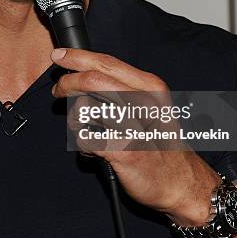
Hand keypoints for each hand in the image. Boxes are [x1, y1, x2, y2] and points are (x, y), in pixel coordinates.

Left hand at [51, 48, 219, 225]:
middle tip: (58, 90)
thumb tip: (84, 72)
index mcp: (150, 87)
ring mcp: (133, 127)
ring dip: (75, 119)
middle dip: (67, 83)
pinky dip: (82, 145)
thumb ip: (122, 87)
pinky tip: (93, 150)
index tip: (59, 56)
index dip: (78, 58)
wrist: (179, 181)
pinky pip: (84, 139)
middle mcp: (143, 103)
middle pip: (92, 80)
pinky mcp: (123, 151)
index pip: (107, 63)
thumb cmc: (159, 142)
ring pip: (84, 108)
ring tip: (85, 128)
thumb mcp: (150, 105)